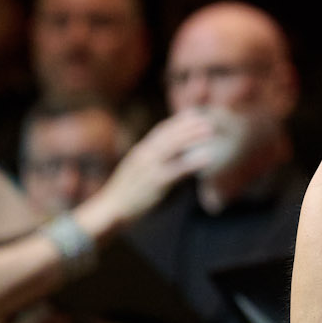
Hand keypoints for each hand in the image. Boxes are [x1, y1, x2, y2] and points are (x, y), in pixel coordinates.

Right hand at [79, 112, 218, 232]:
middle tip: (208, 119)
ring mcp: (149, 167)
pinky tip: (208, 158)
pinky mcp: (155, 182)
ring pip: (173, 147)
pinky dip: (193, 162)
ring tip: (209, 132)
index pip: (160, 131)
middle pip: (169, 135)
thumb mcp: (135, 170)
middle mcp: (144, 155)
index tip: (193, 114)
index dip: (177, 121)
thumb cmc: (125, 192)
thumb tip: (164, 154)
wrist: (111, 208)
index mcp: (140, 151)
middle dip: (188, 125)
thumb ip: (149, 160)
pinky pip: (177, 170)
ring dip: (192, 137)